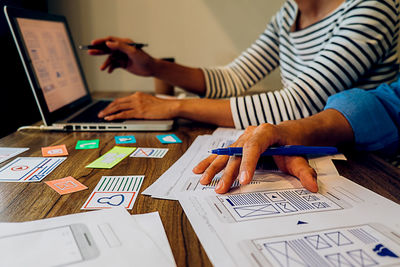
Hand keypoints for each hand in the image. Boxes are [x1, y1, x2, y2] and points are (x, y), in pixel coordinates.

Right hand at [88, 36, 154, 75]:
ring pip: (110, 59)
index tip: (93, 43)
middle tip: (89, 52)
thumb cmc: (144, 59)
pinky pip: (113, 65)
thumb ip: (120, 47)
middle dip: (98, 50)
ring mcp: (122, 57)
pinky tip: (109, 71)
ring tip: (102, 68)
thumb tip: (108, 43)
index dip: (101, 41)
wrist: (151, 69)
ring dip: (105, 63)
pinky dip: (110, 68)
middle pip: (107, 49)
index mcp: (124, 43)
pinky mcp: (123, 64)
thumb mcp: (132, 52)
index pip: (110, 40)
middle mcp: (122, 49)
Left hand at [98, 92, 178, 120]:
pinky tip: (110, 119)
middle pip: (117, 102)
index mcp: (138, 95)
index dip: (112, 105)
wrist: (171, 107)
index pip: (121, 100)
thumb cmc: (163, 107)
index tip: (107, 109)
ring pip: (118, 107)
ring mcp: (137, 104)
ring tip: (102, 116)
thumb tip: (134, 111)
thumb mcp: (150, 102)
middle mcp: (136, 98)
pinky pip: (124, 114)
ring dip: (108, 112)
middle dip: (107, 108)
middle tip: (100, 113)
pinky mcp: (140, 112)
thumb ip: (141, 104)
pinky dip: (115, 116)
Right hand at [192, 124, 317, 193]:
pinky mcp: (237, 144)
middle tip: (221, 189)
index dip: (248, 163)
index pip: (254, 147)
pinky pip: (222, 154)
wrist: (289, 133)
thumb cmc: (292, 145)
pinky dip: (210, 162)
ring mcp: (241, 138)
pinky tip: (198, 170)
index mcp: (266, 132)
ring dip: (214, 168)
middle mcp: (250, 133)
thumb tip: (312, 187)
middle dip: (228, 173)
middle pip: (236, 153)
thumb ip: (305, 171)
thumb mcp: (300, 156)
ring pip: (225, 153)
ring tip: (204, 181)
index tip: (244, 180)